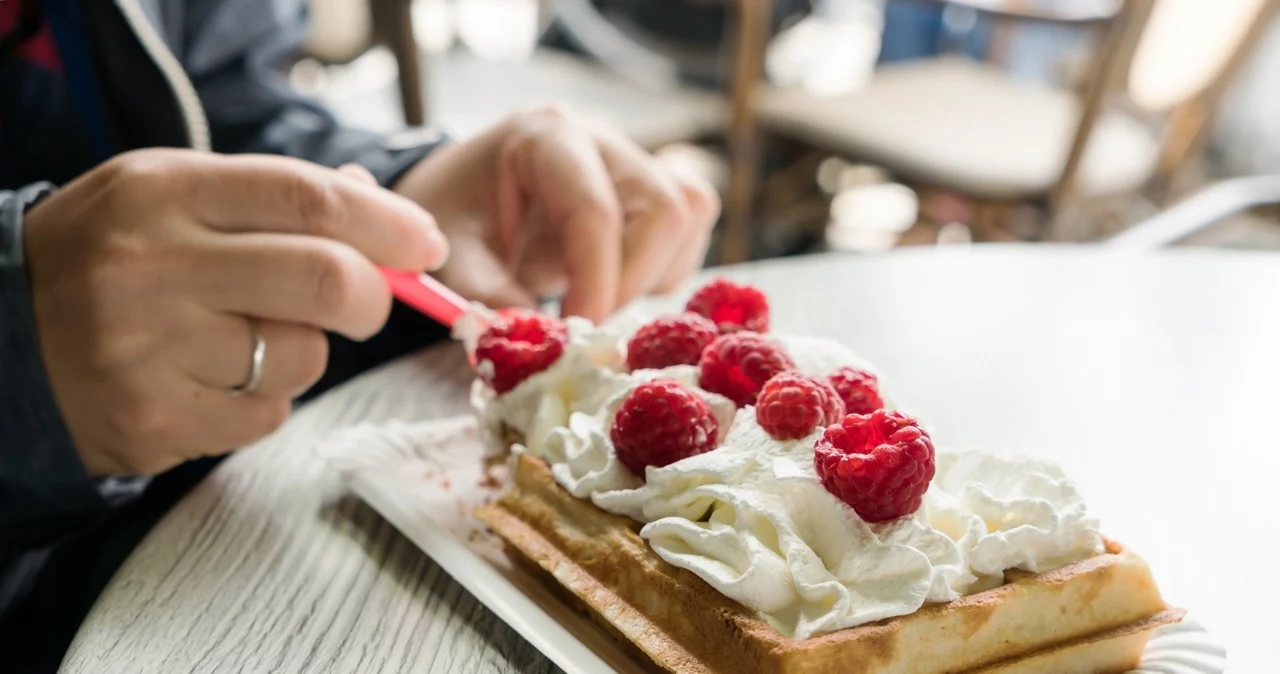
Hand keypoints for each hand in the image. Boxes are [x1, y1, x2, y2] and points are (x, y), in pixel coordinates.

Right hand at [23, 149, 446, 475]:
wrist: (3, 340)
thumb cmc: (107, 258)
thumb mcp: (170, 196)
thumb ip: (272, 198)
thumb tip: (383, 213)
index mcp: (162, 192)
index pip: (309, 200)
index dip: (387, 224)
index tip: (424, 243)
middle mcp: (153, 267)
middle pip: (329, 281)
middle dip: (373, 296)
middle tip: (366, 301)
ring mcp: (150, 351)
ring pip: (305, 356)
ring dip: (303, 349)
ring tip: (241, 337)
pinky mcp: (155, 423)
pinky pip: (269, 412)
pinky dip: (264, 396)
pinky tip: (210, 377)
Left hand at [393, 105, 719, 321]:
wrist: (466, 193)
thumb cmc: (457, 217)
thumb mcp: (455, 256)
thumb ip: (491, 298)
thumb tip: (545, 346)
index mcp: (545, 138)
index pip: (593, 208)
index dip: (596, 279)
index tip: (578, 334)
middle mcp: (602, 140)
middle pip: (663, 208)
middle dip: (631, 282)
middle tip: (588, 325)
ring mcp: (635, 160)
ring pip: (686, 218)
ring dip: (651, 277)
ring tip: (595, 299)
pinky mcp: (657, 188)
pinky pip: (689, 233)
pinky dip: (661, 274)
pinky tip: (614, 285)